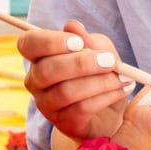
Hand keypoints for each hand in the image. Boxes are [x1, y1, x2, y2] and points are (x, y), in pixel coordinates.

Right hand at [18, 20, 130, 140]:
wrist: (109, 110)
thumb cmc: (98, 73)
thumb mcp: (99, 50)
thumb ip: (87, 40)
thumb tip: (72, 26)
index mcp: (39, 57)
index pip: (28, 44)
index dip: (49, 41)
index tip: (77, 42)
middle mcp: (36, 81)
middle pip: (47, 70)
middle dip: (81, 63)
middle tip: (110, 60)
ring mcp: (47, 105)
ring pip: (66, 91)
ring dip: (100, 82)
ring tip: (122, 77)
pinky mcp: (63, 123)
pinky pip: (81, 108)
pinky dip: (106, 96)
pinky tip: (122, 89)